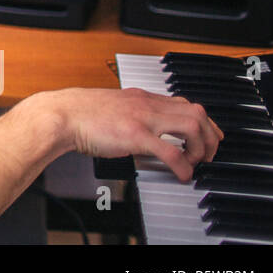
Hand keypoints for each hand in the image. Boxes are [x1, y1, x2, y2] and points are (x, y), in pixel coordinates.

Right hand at [40, 87, 223, 181]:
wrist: (61, 115)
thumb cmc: (79, 114)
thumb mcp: (112, 107)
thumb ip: (130, 114)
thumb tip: (140, 130)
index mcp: (142, 97)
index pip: (184, 103)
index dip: (202, 122)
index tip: (205, 136)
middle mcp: (147, 104)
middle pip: (197, 113)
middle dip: (210, 136)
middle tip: (207, 154)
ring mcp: (143, 118)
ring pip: (192, 126)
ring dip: (201, 148)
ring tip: (195, 163)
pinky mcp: (136, 135)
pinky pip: (172, 152)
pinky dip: (184, 166)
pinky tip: (182, 175)